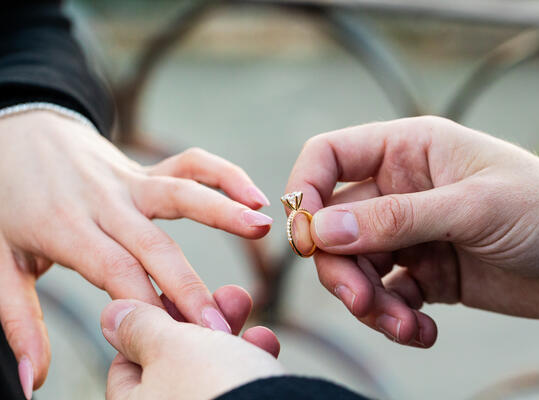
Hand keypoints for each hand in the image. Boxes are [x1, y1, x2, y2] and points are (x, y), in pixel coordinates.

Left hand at [0, 111, 272, 394]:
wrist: (17, 132)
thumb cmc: (7, 204)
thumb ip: (19, 323)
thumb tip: (34, 383)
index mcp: (67, 228)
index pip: (116, 273)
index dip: (150, 309)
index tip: (178, 344)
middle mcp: (105, 202)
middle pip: (154, 246)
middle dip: (190, 288)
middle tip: (221, 327)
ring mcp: (129, 180)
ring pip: (181, 193)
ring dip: (223, 211)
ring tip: (261, 227)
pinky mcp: (146, 168)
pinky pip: (190, 163)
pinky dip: (224, 174)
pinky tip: (254, 195)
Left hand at [101, 288, 282, 399]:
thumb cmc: (217, 386)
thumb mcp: (171, 345)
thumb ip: (140, 326)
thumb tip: (111, 315)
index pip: (126, 360)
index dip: (151, 322)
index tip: (172, 298)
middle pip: (172, 360)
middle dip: (197, 319)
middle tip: (216, 295)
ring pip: (208, 367)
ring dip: (229, 331)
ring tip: (243, 305)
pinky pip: (236, 383)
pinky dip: (249, 357)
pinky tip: (265, 340)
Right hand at [285, 116, 538, 346]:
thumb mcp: (474, 208)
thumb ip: (397, 219)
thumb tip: (323, 230)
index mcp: (407, 150)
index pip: (328, 157)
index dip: (306, 191)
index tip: (308, 238)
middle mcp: (400, 188)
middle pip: (334, 225)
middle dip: (342, 268)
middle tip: (361, 301)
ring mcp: (411, 233)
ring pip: (356, 267)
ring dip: (369, 303)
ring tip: (404, 326)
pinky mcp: (425, 272)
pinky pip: (387, 297)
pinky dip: (395, 319)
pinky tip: (422, 332)